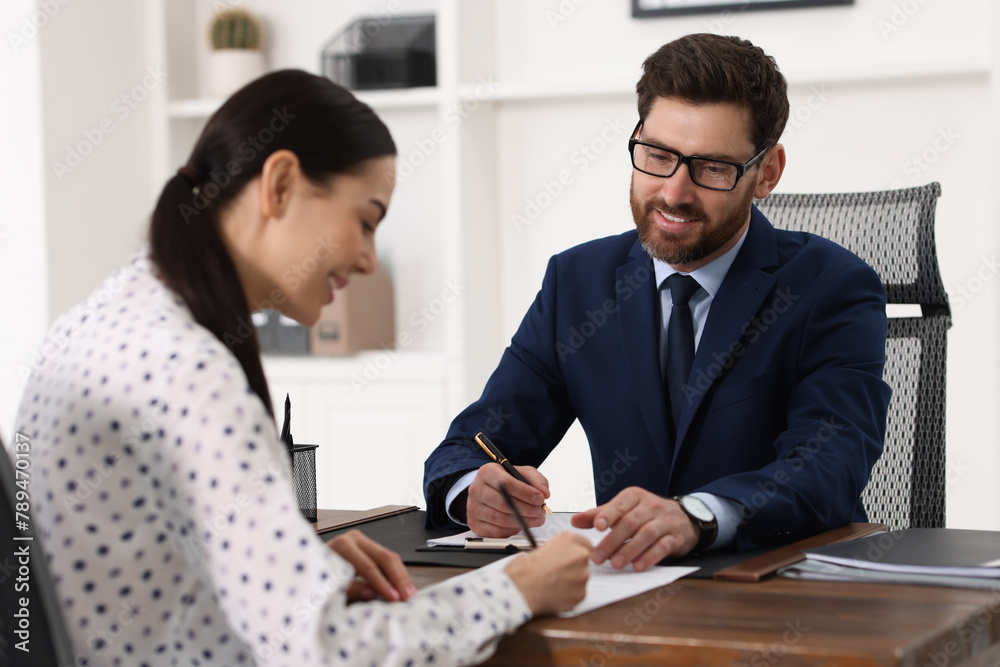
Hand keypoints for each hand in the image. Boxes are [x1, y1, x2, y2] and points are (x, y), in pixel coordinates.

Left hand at [327, 529, 416, 601]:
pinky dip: (396, 574)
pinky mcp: (368, 548)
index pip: (368, 566)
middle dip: (398, 579)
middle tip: (408, 596)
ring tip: (410, 594)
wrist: (308, 567)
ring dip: (401, 577)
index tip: (394, 598)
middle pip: (384, 557)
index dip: (383, 583)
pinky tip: (403, 586)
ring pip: (390, 557)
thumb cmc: (318, 578)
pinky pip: (387, 560)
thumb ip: (351, 589)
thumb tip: (372, 593)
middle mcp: (354, 539)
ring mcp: (363, 541)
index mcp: (343, 545)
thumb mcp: (330, 587)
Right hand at [466, 463, 549, 537]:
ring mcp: (473, 508)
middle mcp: (477, 489)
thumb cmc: (506, 481)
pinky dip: (513, 530)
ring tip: (536, 518)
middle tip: (540, 511)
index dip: (525, 493)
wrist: (489, 490)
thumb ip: (536, 480)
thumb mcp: (522, 473)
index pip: (505, 483)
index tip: (540, 498)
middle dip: (527, 509)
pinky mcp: (475, 523)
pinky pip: (496, 532)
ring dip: (523, 522)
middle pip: (503, 503)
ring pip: (501, 519)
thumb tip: (543, 492)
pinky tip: (521, 524)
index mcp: (487, 472)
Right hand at [504, 532, 591, 615]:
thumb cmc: (522, 571)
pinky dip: (569, 594)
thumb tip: (561, 555)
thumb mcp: (539, 547)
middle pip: (585, 560)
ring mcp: (582, 576)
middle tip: (557, 571)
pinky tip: (554, 593)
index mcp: (570, 539)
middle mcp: (580, 555)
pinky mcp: (581, 594)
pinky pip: (578, 593)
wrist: (517, 591)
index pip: (585, 543)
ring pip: (582, 577)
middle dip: (574, 566)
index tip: (570, 556)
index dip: (575, 552)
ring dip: (572, 580)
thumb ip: (557, 549)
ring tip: (552, 583)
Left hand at [571, 487, 697, 570]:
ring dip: (629, 550)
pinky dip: (650, 557)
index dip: (608, 514)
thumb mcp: (623, 509)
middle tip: (597, 557)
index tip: (597, 526)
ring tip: (616, 564)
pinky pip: (663, 546)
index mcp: (635, 496)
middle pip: (630, 522)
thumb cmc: (645, 514)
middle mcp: (651, 506)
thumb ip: (599, 515)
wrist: (683, 517)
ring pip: (646, 534)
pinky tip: (638, 566)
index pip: (620, 504)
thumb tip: (574, 521)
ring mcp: (665, 521)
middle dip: (612, 541)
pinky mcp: (676, 537)